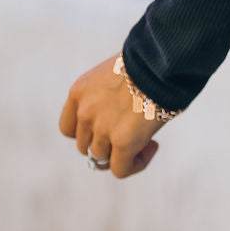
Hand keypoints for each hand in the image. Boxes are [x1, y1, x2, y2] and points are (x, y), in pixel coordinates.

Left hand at [59, 54, 164, 178]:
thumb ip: (110, 94)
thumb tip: (125, 110)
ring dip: (123, 153)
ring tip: (148, 138)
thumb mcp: (116, 73)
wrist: (161, 62)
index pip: (69, 127)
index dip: (88, 133)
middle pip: (86, 145)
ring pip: (102, 157)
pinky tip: (151, 148)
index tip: (109, 126)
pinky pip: (120, 169)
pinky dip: (135, 164)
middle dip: (107, 143)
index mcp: (79, 92)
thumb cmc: (148, 61)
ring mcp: (102, 129)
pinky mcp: (123, 143)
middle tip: (133, 132)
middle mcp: (85, 112)